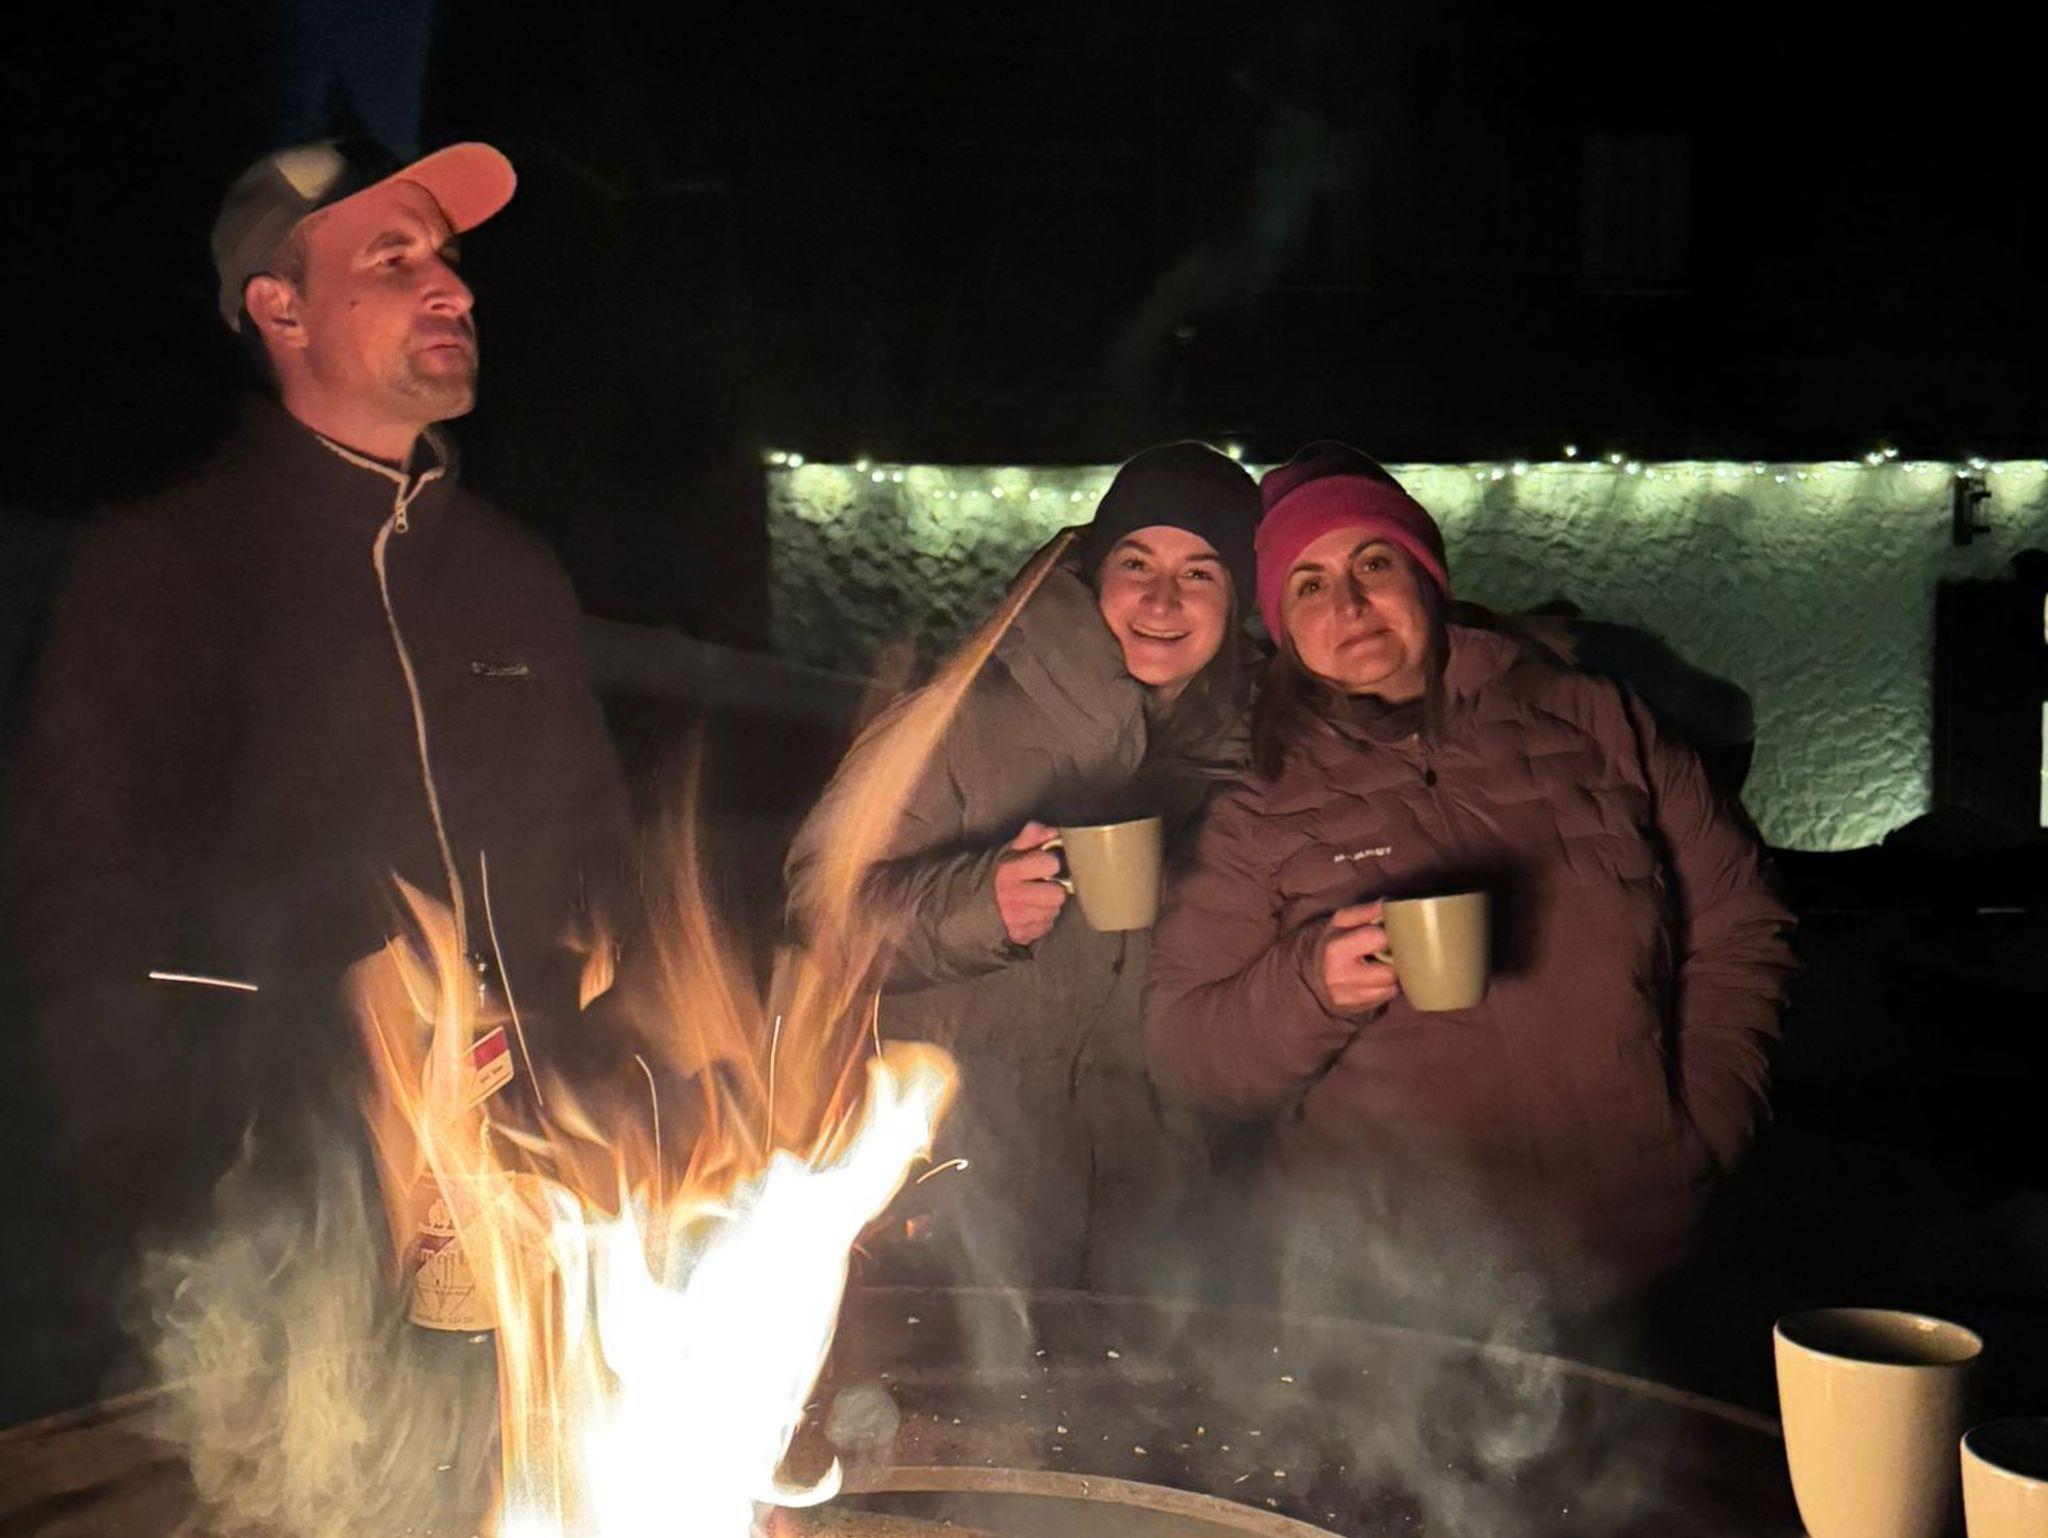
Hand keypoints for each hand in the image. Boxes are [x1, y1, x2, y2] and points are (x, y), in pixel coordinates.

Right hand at [993, 820, 1067, 946]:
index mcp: (1010, 872)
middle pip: (1058, 893)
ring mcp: (1018, 920)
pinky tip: (1028, 913)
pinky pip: (1046, 927)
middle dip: (1053, 888)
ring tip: (1033, 899)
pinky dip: (1041, 921)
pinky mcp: (1020, 936)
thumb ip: (1029, 838)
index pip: (1050, 863)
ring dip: (1047, 906)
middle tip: (1042, 885)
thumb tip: (1053, 831)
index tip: (1043, 864)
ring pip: (1054, 911)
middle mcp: (1015, 897)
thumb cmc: (990, 877)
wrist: (961, 907)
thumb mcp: (1005, 852)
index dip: (1049, 862)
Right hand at [1311, 901, 1400, 1014]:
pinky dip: (1386, 988)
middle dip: (1395, 961)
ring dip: (1392, 976)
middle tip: (1392, 953)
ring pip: (1390, 988)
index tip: (1390, 933)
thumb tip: (1387, 903)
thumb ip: (1363, 912)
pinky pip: (1385, 998)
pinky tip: (1377, 979)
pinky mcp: (1356, 1009)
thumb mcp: (1340, 922)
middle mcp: (1342, 976)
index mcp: (1337, 949)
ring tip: (1383, 965)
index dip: (1389, 935)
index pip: (1378, 939)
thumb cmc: (1330, 944)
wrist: (1310, 975)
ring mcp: (1349, 996)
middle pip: (1389, 972)